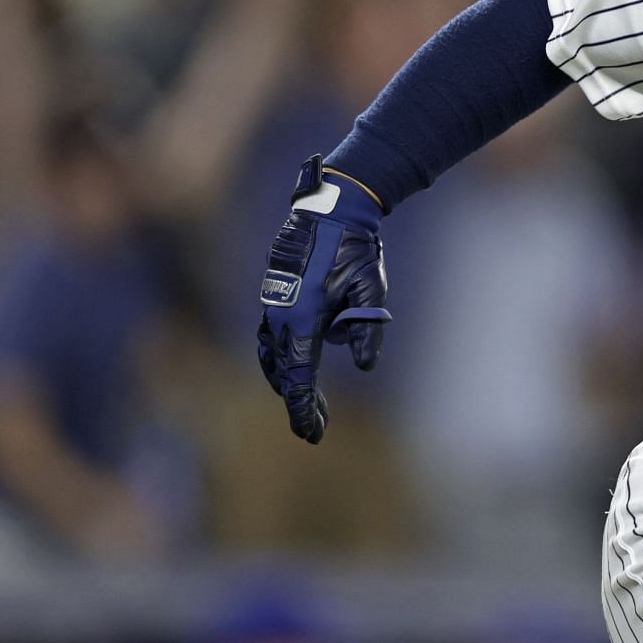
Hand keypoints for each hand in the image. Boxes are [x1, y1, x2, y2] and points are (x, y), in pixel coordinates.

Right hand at [256, 155, 389, 442]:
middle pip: (283, 373)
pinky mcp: (274, 294)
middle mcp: (280, 315)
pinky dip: (281, 358)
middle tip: (316, 429)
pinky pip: (272, 336)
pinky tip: (295, 365)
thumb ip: (367, 329)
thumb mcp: (370, 288)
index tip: (311, 434)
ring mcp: (273, 304)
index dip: (305, 408)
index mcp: (301, 318)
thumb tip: (364, 365)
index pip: (299, 376)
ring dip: (287, 381)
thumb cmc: (354, 247)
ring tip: (308, 404)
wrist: (330, 208)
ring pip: (272, 355)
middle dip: (299, 402)